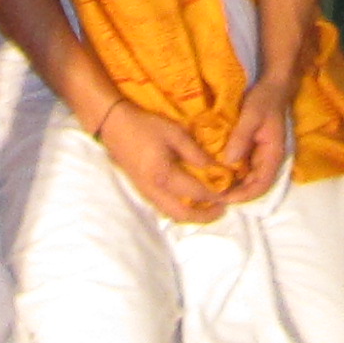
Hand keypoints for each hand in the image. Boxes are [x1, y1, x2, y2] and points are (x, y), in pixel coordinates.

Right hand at [90, 95, 229, 223]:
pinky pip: (164, 208)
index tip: (230, 191)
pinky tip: (191, 200)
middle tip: (222, 208)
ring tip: (209, 206)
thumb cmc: (145, 126)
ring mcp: (146, 193)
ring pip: (172, 214)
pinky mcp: (142, 190)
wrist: (113, 125)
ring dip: (193, 215)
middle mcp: (154, 191)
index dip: (215, 194)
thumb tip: (216, 169)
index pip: (196, 192)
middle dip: (205, 216)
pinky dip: (180, 209)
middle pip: (183, 214)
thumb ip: (195, 153)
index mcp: (163, 175)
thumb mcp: (175, 133)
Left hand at [217, 77, 295, 201]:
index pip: (261, 186)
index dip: (243, 195)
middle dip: (235, 194)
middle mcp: (268, 161)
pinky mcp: (253, 150)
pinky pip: (243, 168)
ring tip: (211, 188)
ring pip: (248, 180)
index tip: (224, 197)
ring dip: (232, 186)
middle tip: (211, 195)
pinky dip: (231, 174)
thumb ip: (241, 137)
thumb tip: (227, 162)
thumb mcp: (251, 115)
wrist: (272, 86)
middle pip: (254, 187)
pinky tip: (215, 172)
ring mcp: (261, 156)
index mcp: (273, 156)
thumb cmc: (264, 100)